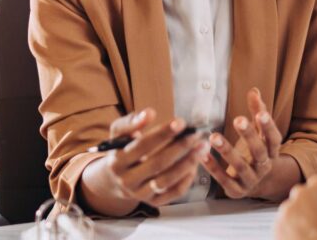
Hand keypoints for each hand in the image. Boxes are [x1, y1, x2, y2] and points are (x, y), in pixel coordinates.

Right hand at [81, 108, 210, 213]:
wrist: (114, 179)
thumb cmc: (122, 150)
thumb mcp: (119, 134)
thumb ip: (131, 122)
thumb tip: (149, 113)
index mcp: (117, 162)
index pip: (142, 146)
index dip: (163, 133)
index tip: (181, 122)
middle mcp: (127, 181)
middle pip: (157, 164)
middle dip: (180, 147)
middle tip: (197, 135)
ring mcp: (140, 194)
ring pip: (167, 181)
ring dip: (187, 163)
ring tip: (202, 148)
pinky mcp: (153, 202)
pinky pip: (174, 193)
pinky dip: (187, 178)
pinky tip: (196, 163)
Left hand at [202, 87, 284, 198]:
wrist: (255, 185)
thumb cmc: (254, 152)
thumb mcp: (258, 133)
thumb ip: (257, 112)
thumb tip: (254, 90)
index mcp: (272, 151)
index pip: (274, 138)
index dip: (268, 127)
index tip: (261, 113)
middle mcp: (264, 166)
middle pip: (259, 152)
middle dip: (249, 136)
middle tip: (238, 119)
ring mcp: (251, 180)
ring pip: (241, 167)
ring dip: (227, 151)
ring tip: (213, 136)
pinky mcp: (237, 191)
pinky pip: (224, 180)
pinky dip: (213, 168)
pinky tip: (202, 155)